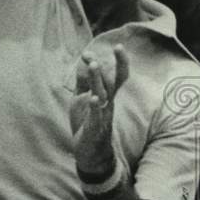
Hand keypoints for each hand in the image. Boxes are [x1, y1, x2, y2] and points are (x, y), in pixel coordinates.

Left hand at [70, 43, 129, 175]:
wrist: (90, 152)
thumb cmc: (87, 123)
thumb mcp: (82, 99)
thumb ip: (83, 81)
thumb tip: (84, 61)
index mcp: (106, 95)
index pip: (117, 76)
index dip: (117, 61)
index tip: (109, 47)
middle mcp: (108, 103)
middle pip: (111, 82)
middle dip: (108, 66)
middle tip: (112, 49)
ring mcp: (103, 115)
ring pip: (102, 94)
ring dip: (98, 79)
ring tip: (94, 64)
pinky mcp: (95, 127)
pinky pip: (96, 115)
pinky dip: (95, 106)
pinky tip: (93, 98)